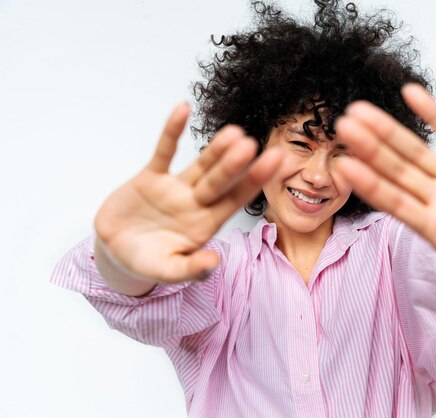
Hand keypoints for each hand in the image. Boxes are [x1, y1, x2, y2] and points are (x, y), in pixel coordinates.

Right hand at [94, 103, 282, 283]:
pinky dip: (171, 132)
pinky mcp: (151, 178)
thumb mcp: (167, 270)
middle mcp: (197, 202)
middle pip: (220, 180)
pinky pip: (163, 152)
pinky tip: (183, 110)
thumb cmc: (148, 262)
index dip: (253, 182)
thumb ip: (191, 269)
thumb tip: (215, 263)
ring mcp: (175, 188)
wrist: (115, 250)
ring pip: (199, 164)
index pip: (235, 200)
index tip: (274, 163)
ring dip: (214, 148)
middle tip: (251, 144)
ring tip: (233, 131)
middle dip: (234, 164)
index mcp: (206, 224)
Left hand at [335, 84, 435, 287]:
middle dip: (370, 149)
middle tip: (342, 126)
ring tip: (360, 110)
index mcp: (432, 227)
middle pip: (396, 171)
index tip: (344, 166)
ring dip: (388, 130)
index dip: (370, 184)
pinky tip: (411, 92)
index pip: (394, 203)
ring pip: (416, 151)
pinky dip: (434, 115)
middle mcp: (435, 200)